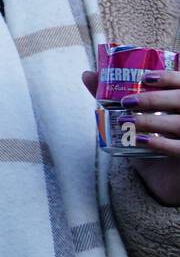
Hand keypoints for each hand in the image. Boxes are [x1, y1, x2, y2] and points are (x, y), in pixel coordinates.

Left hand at [83, 70, 179, 204]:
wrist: (163, 181)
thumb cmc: (149, 143)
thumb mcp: (133, 119)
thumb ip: (114, 97)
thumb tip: (88, 74)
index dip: (169, 76)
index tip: (145, 78)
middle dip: (155, 99)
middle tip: (127, 102)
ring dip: (151, 121)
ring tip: (126, 122)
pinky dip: (160, 143)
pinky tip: (140, 140)